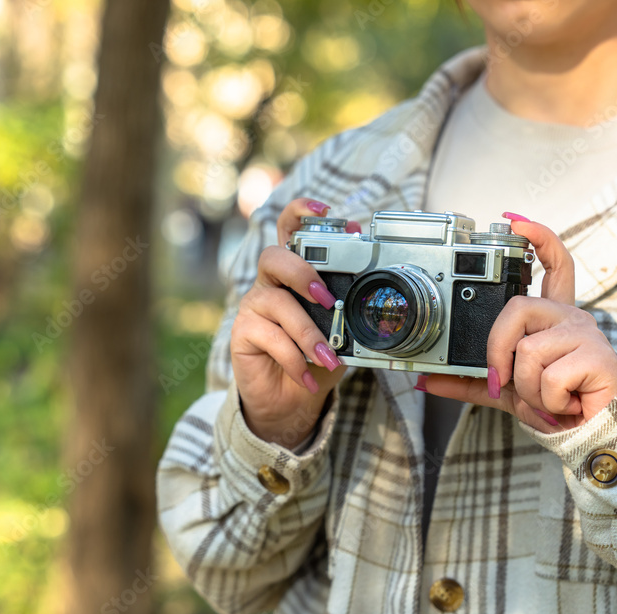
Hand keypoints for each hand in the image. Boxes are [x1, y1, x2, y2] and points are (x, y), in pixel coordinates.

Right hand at [231, 198, 349, 445]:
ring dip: (306, 331)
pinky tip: (306, 375)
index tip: (326, 210)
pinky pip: (269, 336)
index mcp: (295, 272)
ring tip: (327, 356)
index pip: (290, 229)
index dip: (302, 212)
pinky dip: (293, 358)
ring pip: (275, 302)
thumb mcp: (342, 332)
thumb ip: (349, 307)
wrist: (291, 400)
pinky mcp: (242, 332)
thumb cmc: (316, 358)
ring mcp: (254, 305)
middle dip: (302, 273)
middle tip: (326, 298)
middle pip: (274, 257)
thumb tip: (373, 296)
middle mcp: (271, 282)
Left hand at [424, 215, 616, 431]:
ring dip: (527, 387)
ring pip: (528, 350)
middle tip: (505, 379)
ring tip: (545, 398)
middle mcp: (571, 317)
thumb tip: (425, 381)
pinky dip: (546, 400)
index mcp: (551, 319)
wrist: (590, 435)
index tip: (517, 221)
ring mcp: (586, 335)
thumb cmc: (555, 405)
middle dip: (499, 349)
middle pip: (519, 308)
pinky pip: (549, 376)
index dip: (539, 238)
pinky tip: (564, 403)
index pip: (554, 265)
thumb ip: (469, 381)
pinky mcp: (599, 358)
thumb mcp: (504, 390)